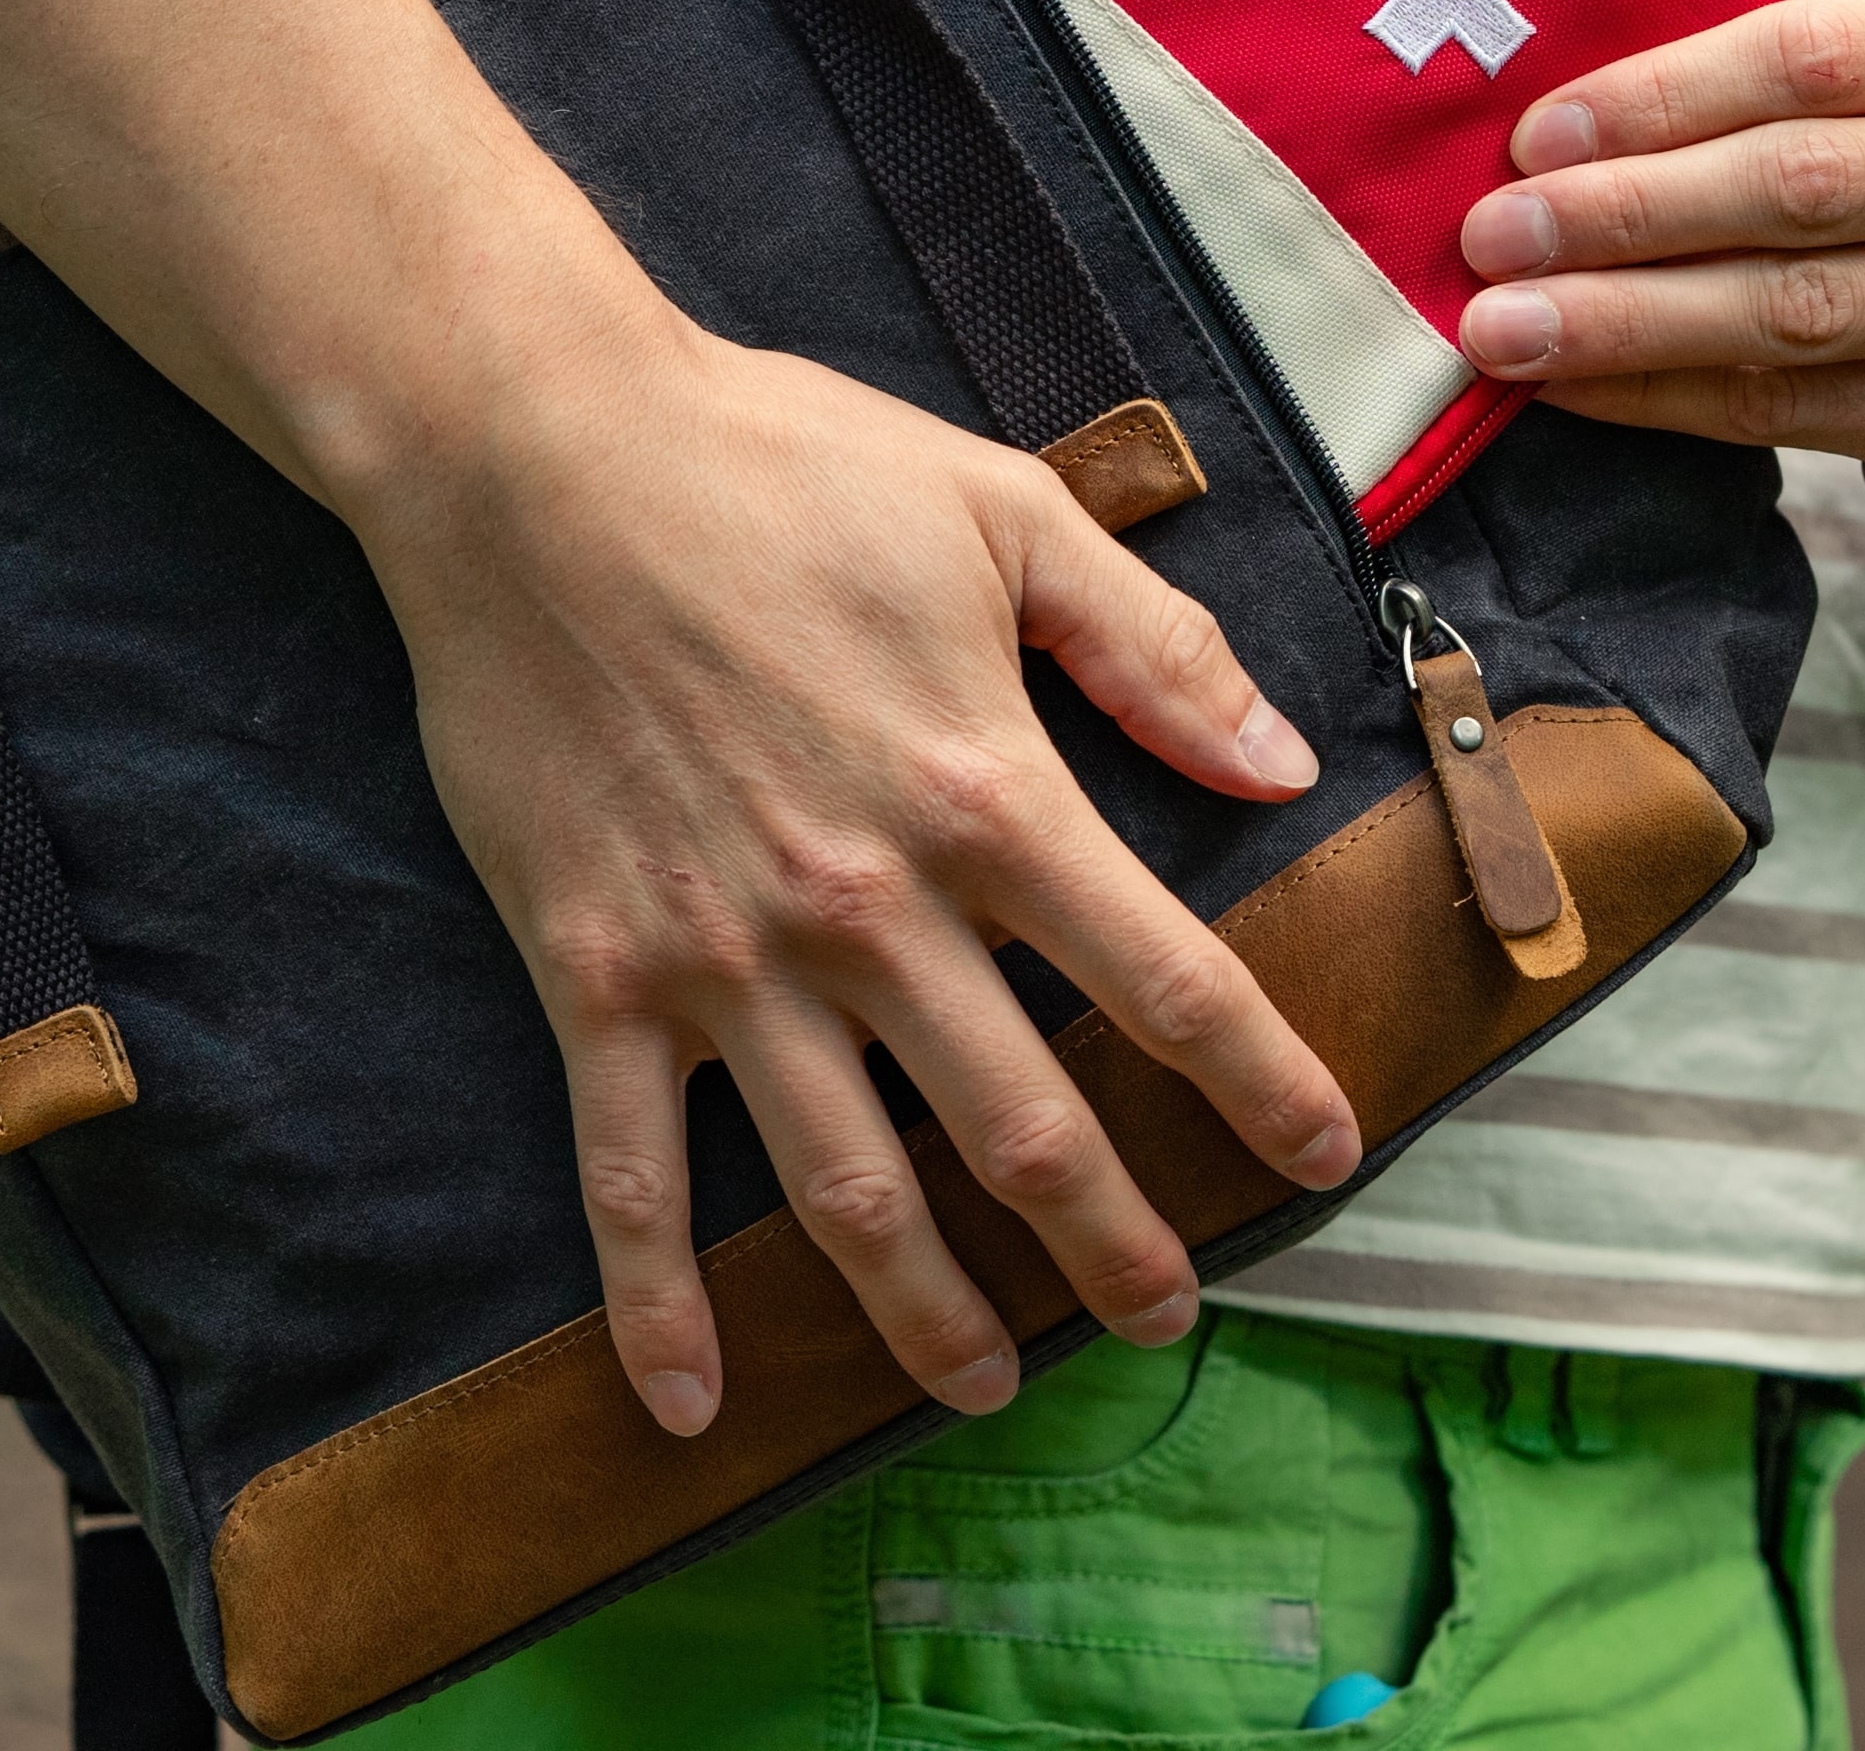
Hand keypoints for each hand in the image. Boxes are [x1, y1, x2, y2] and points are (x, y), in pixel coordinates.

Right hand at [352, 321, 1362, 1438]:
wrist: (536, 458)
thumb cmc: (779, 467)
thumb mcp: (1005, 513)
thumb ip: (1152, 648)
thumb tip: (1280, 764)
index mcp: (988, 794)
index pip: (1166, 978)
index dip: (1262, 1080)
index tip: (1328, 1156)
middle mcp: (870, 910)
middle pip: (1025, 1128)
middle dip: (1112, 1244)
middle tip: (1168, 1317)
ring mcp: (726, 963)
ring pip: (849, 1192)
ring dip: (928, 1314)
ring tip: (987, 1388)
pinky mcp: (596, 978)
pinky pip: (629, 1176)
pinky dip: (657, 1304)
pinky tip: (689, 1405)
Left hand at [1451, 0, 1864, 531]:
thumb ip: (1771, 89)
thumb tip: (1549, 137)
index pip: (1812, 57)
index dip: (1659, 98)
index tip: (1533, 137)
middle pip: (1799, 186)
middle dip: (1623, 213)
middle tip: (1492, 236)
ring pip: (1791, 311)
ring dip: (1624, 319)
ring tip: (1502, 325)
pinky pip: (1790, 411)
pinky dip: (1664, 397)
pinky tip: (1573, 386)